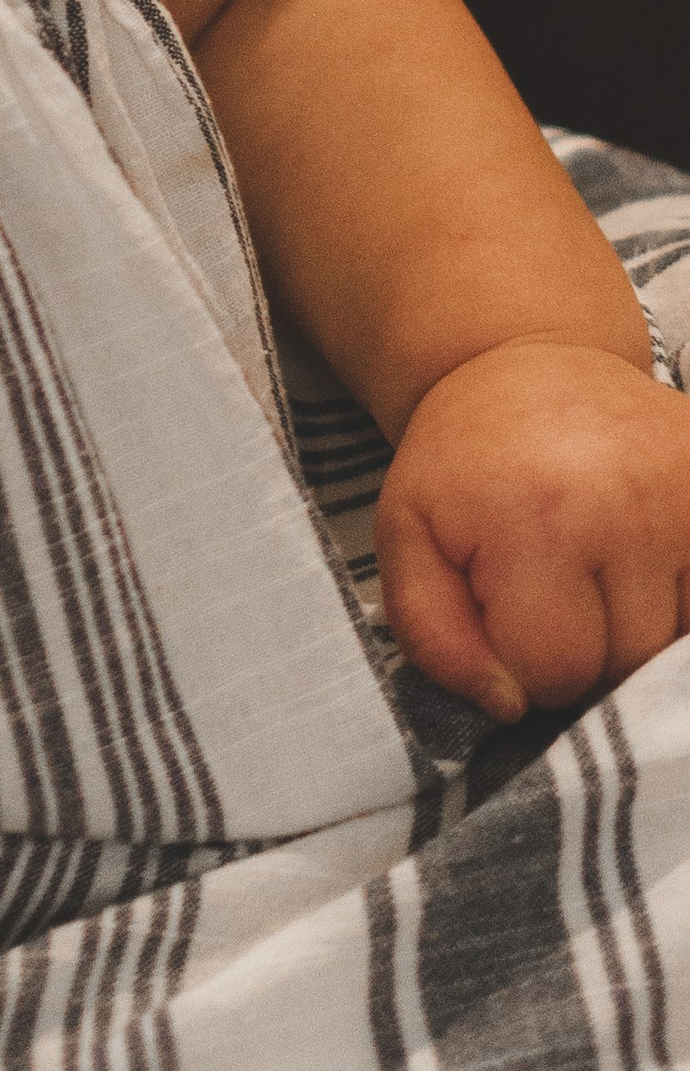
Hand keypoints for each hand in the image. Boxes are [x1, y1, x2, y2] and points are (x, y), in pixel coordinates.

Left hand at [376, 339, 689, 720]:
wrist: (524, 363)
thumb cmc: (462, 463)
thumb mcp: (408, 536)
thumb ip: (432, 633)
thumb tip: (506, 707)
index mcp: (536, 519)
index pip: (554, 671)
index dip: (522, 662)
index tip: (505, 610)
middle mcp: (628, 508)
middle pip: (622, 665)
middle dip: (582, 649)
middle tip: (550, 584)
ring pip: (674, 645)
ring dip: (634, 629)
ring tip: (594, 567)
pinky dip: (675, 603)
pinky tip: (640, 566)